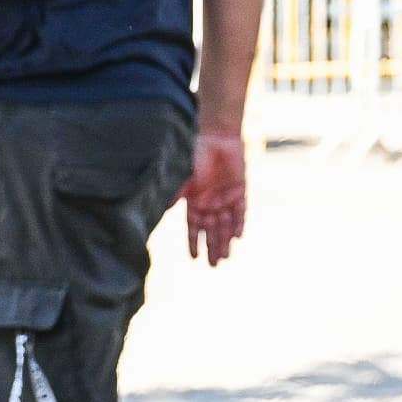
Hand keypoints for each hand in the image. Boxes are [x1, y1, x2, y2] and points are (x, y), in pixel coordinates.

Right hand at [181, 130, 246, 264]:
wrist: (217, 136)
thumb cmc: (196, 153)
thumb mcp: (183, 176)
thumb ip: (175, 194)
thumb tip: (161, 211)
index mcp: (194, 201)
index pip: (193, 228)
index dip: (193, 243)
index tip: (194, 258)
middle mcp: (210, 203)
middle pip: (211, 231)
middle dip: (212, 247)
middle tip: (213, 265)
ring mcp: (225, 198)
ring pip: (225, 225)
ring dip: (225, 241)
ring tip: (224, 257)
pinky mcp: (240, 191)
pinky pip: (240, 212)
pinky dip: (239, 224)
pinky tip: (237, 237)